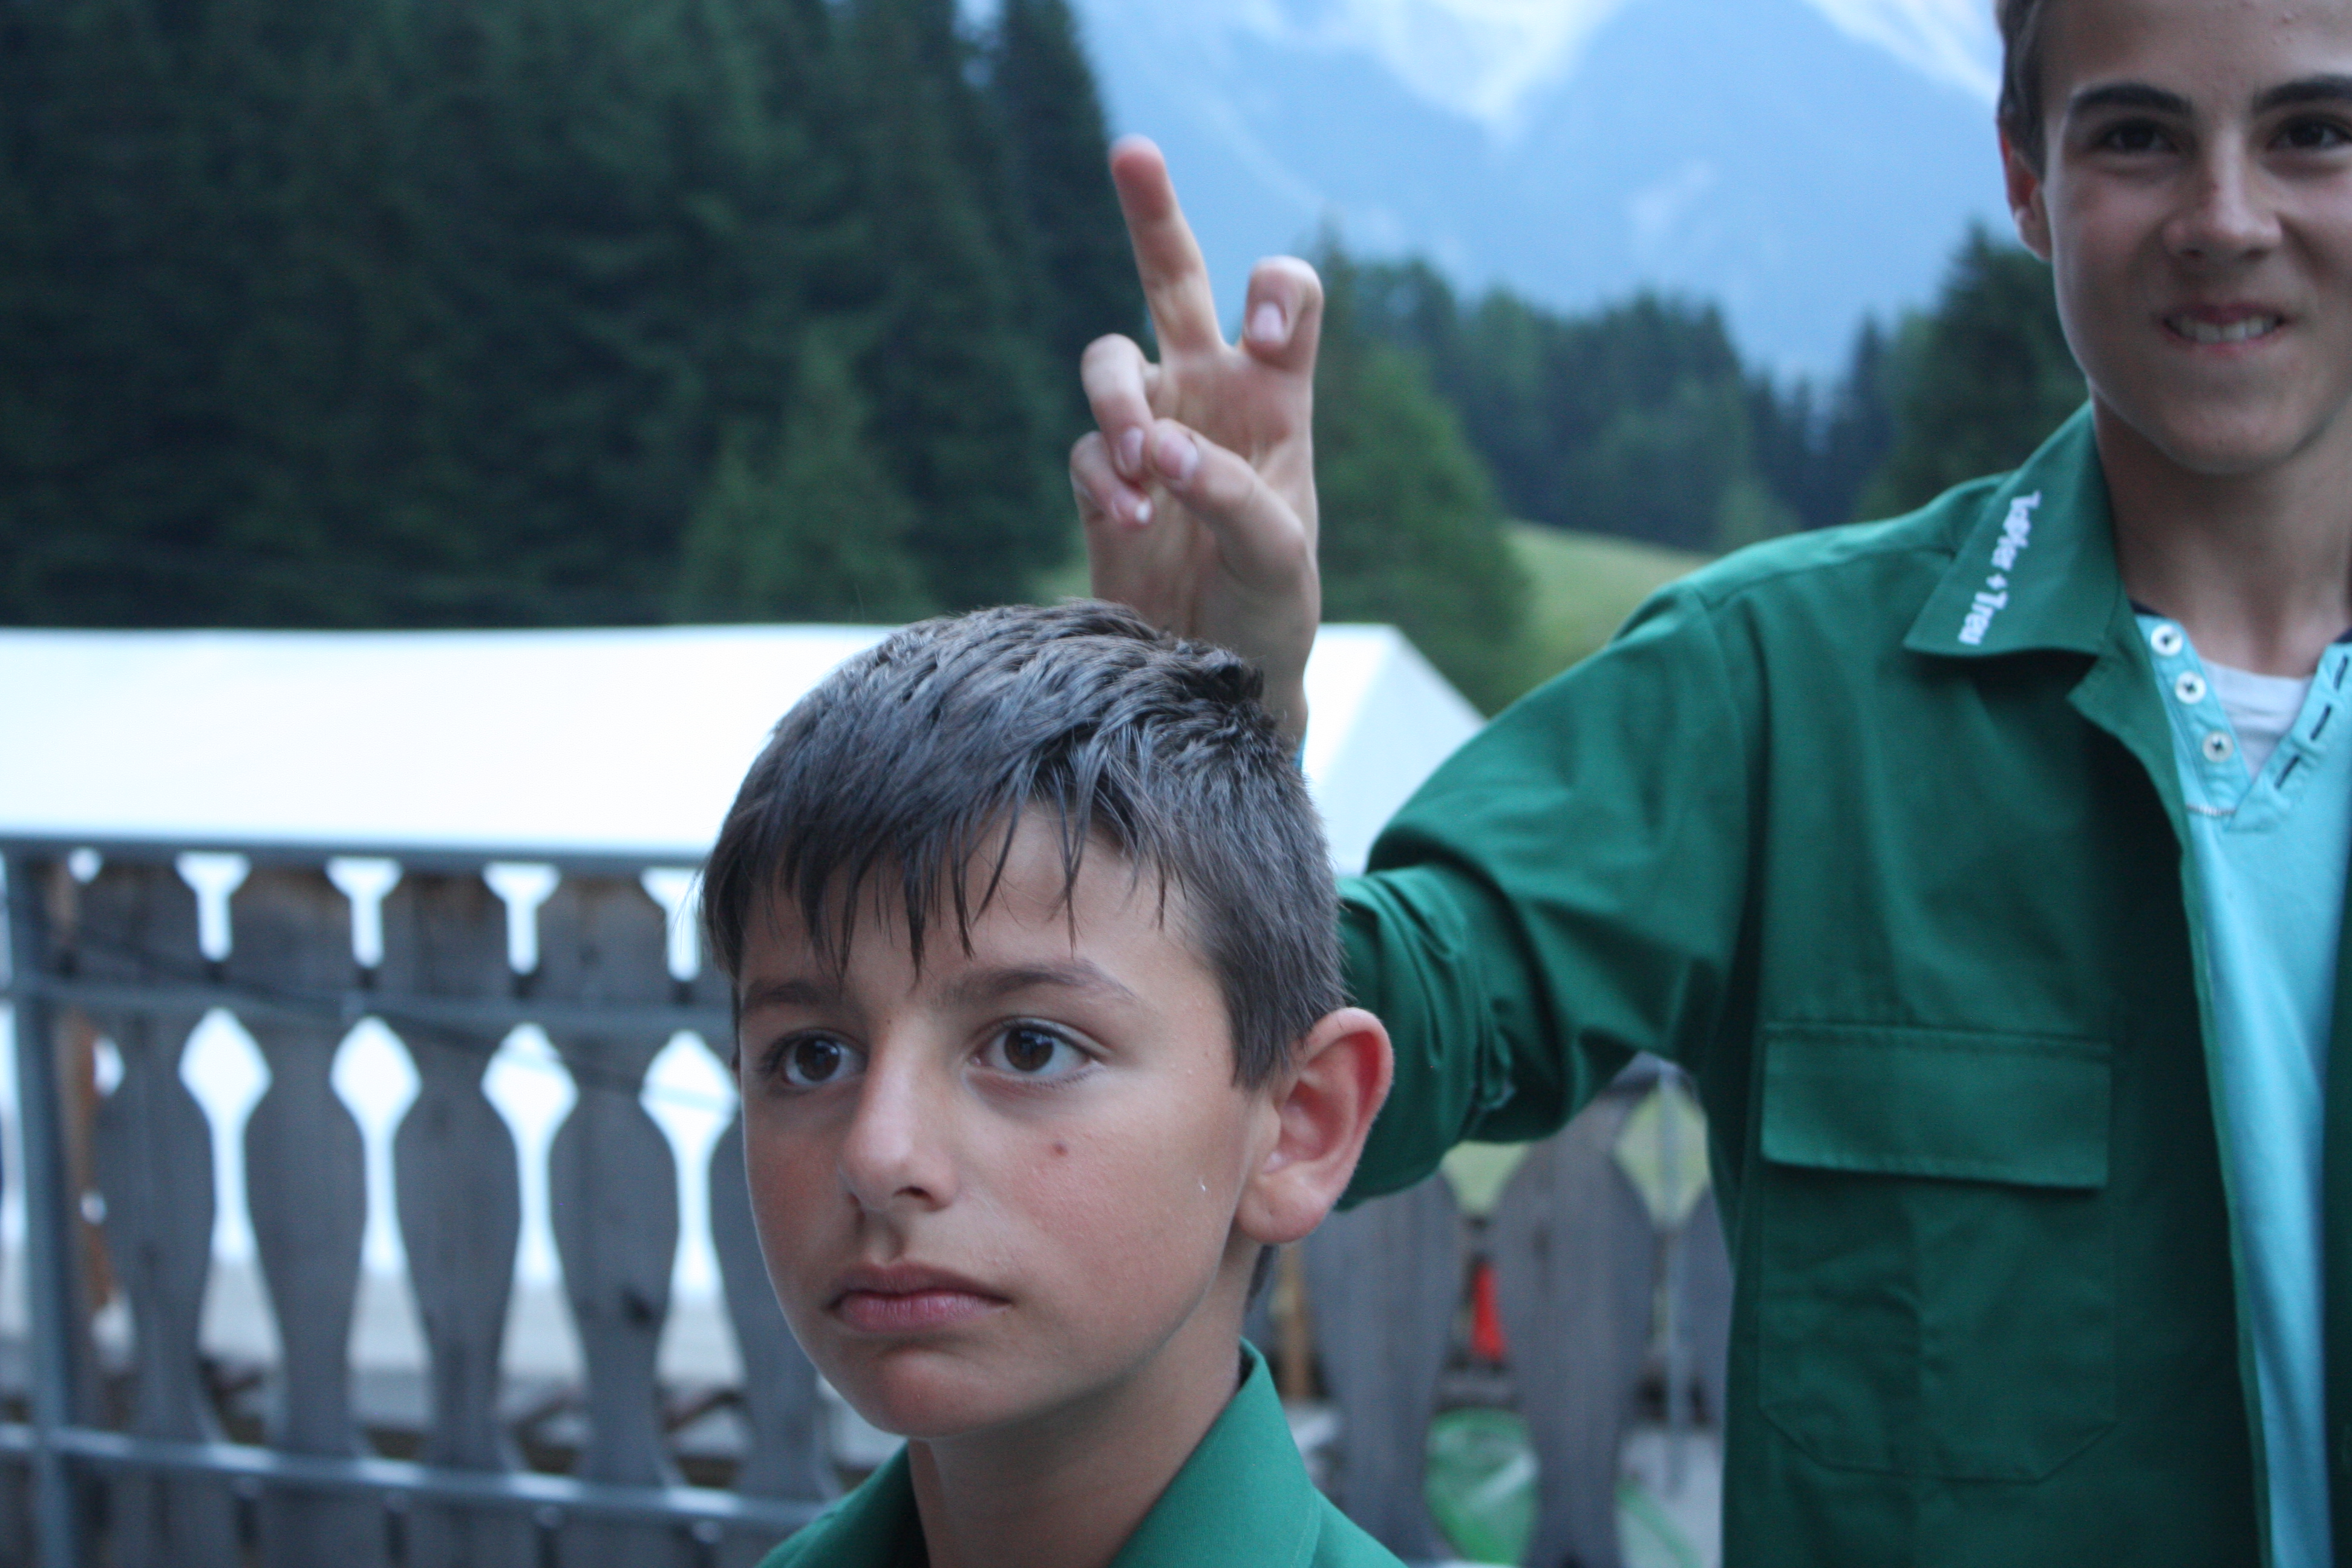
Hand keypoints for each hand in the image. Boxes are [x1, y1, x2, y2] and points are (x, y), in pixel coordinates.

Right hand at [1070, 137, 1322, 740]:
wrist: (1218, 678)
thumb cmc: (1272, 614)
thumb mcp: (1280, 560)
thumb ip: (1233, 498)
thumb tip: (1160, 449)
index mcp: (1277, 397)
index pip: (1284, 301)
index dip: (1272, 293)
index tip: (1258, 336)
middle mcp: (1210, 396)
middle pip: (1173, 278)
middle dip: (1151, 213)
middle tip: (1133, 150)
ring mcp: (1150, 433)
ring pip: (1109, 360)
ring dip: (1118, 401)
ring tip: (1141, 467)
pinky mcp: (1101, 483)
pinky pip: (1085, 450)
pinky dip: (1102, 479)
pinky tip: (1129, 522)